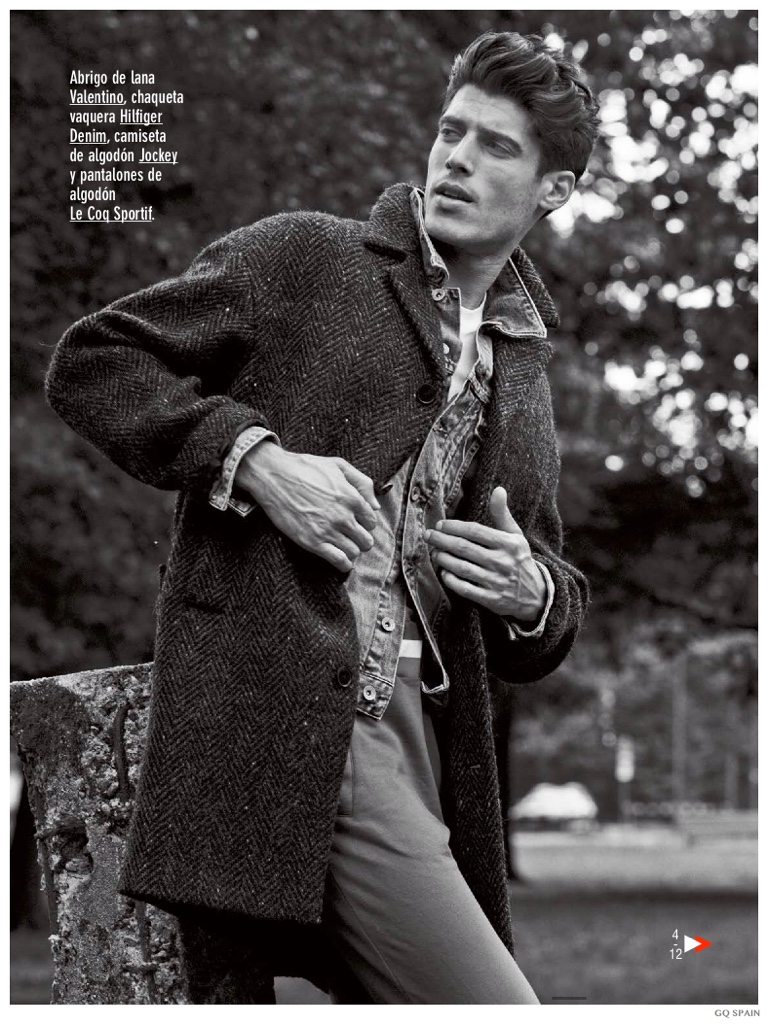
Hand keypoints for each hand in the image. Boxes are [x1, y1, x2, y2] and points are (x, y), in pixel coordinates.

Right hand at [235, 443, 378, 571]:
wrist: (273, 476)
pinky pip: (339, 561)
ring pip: (355, 552)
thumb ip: (362, 482)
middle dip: (361, 539)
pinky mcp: (312, 542)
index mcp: (351, 497)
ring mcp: (328, 530)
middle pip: (366, 540)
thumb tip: (375, 505)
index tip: (356, 523)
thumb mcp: (337, 465)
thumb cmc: (305, 468)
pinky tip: (341, 561)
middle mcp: (343, 516)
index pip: (371, 521)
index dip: (365, 523)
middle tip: (351, 536)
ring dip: (352, 551)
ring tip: (344, 546)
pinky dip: (344, 564)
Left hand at [425, 486, 545, 619]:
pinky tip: (444, 572)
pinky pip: (466, 589)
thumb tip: (498, 489)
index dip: (454, 527)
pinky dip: (451, 580)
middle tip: (428, 535)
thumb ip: (503, 514)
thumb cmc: (519, 560)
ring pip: (463, 568)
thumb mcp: (516, 536)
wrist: (536, 595)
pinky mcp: (491, 599)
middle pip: (465, 548)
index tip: (440, 524)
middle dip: (442, 540)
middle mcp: (502, 562)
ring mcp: (496, 582)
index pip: (475, 531)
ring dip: (444, 559)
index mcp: (508, 544)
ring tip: (434, 553)